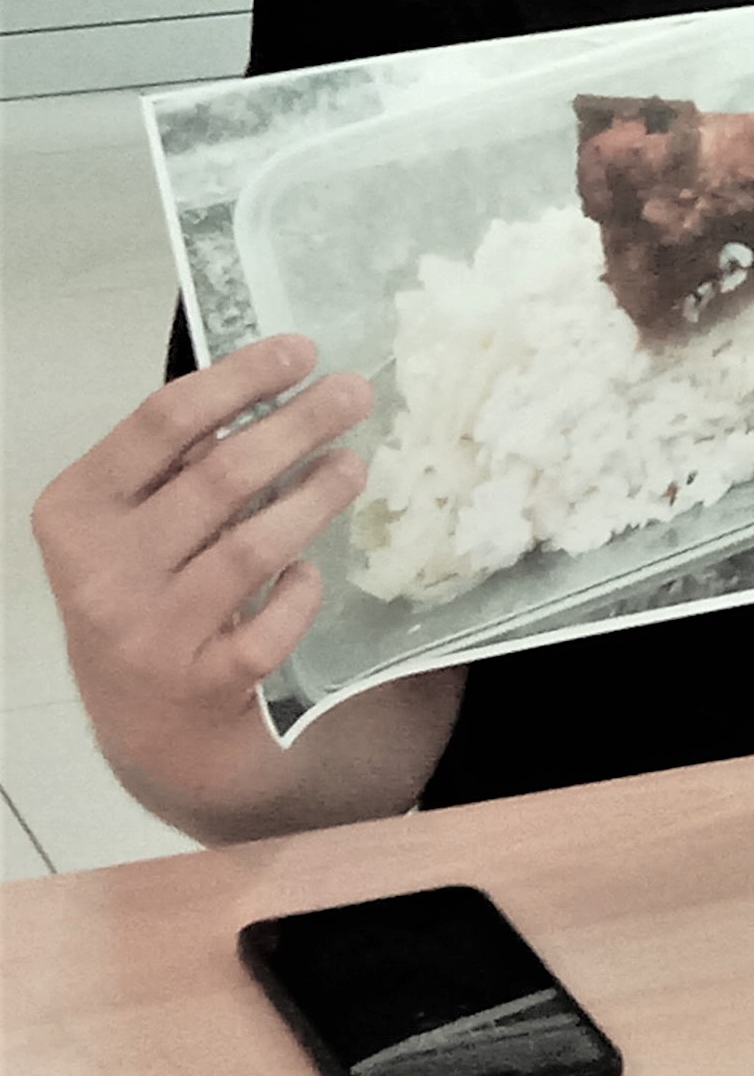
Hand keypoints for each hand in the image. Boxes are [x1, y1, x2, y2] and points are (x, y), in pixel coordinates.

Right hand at [31, 336, 367, 800]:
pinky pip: (272, 622)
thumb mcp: (136, 526)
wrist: (149, 725)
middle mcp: (99, 571)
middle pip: (219, 475)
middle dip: (298, 424)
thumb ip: (180, 465)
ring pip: (252, 547)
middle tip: (354, 393)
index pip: (162, 421)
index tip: (301, 350)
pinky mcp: (200, 680)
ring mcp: (147, 631)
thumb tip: (277, 383)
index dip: (241, 377)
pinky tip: (311, 572)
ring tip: (354, 465)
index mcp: (76, 512)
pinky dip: (301, 590)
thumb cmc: (149, 595)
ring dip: (315, 496)